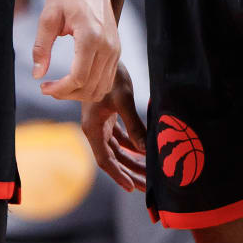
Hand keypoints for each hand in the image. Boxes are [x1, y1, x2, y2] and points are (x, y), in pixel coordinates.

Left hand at [31, 0, 119, 101]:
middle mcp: (107, 46)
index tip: (43, 87)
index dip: (60, 89)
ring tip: (61, 87)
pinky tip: (74, 80)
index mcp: (90, 36)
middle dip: (67, 94)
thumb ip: (42, 47)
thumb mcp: (48, 17)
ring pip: (101, 87)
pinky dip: (91, 86)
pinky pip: (107, 79)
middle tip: (48, 88)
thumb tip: (38, 74)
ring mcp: (115, 49)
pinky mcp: (116, 50)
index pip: (78, 77)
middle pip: (90, 87)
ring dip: (80, 94)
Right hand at [81, 62, 146, 190]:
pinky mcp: (108, 118)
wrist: (104, 53)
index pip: (105, 160)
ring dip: (132, 161)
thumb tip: (146, 149)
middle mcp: (95, 129)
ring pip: (118, 150)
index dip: (118, 175)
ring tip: (150, 174)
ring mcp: (101, 124)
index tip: (132, 188)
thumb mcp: (124, 100)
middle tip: (148, 186)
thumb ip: (135, 126)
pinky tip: (144, 154)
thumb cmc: (112, 75)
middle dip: (130, 172)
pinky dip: (132, 147)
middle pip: (113, 159)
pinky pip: (121, 139)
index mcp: (93, 128)